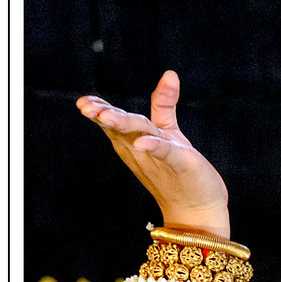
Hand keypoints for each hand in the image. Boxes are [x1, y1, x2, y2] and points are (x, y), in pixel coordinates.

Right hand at [76, 70, 229, 232]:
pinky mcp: (180, 163)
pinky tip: (141, 143)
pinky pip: (164, 151)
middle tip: (85, 107)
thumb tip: (169, 74)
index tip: (83, 102)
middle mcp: (141, 149)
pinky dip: (152, 146)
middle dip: (104, 116)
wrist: (197, 207)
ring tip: (105, 116)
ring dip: (121, 125)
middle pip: (121, 127)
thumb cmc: (179, 170)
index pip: (114, 122)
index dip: (99, 110)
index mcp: (134, 140)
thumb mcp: (168, 132)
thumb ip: (164, 104)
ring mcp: (159, 157)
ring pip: (136, 136)